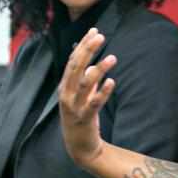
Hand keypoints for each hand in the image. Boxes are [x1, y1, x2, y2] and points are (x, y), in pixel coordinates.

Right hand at [57, 28, 114, 168]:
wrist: (80, 146)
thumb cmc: (81, 117)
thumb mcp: (81, 95)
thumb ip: (85, 77)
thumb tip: (91, 58)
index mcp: (65, 86)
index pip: (73, 60)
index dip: (83, 45)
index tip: (94, 30)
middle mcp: (66, 94)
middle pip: (76, 67)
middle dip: (88, 50)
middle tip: (101, 36)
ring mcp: (74, 107)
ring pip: (84, 83)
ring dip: (98, 68)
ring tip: (113, 57)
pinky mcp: (84, 119)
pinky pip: (94, 103)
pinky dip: (102, 92)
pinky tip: (112, 82)